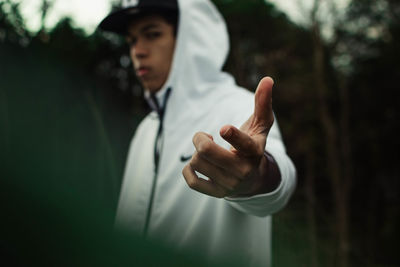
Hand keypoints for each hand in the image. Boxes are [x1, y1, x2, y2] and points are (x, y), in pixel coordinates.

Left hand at [182, 77, 278, 197]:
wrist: (253, 179)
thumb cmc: (253, 146)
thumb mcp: (261, 125)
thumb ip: (263, 103)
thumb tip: (268, 78)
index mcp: (254, 151)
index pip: (244, 144)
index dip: (233, 136)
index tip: (223, 128)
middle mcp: (243, 170)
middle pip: (206, 151)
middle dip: (199, 138)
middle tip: (203, 136)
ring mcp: (229, 184)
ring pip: (197, 162)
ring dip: (196, 153)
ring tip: (206, 152)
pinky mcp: (217, 193)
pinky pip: (192, 181)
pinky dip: (189, 169)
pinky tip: (197, 164)